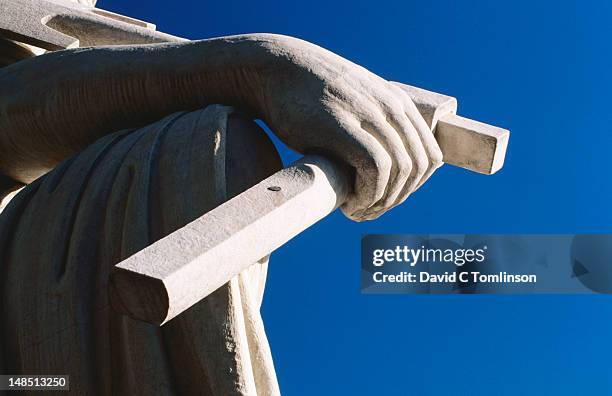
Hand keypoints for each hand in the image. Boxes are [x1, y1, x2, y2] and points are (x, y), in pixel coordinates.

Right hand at [253, 35, 442, 220]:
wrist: (273, 70)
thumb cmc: (308, 96)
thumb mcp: (354, 104)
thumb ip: (374, 126)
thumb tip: (385, 168)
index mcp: (396, 102)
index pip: (429, 156)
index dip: (413, 188)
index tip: (385, 200)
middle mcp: (389, 106)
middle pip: (418, 166)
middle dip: (397, 198)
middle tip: (368, 212)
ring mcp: (367, 113)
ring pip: (401, 170)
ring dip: (382, 201)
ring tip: (356, 211)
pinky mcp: (342, 125)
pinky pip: (376, 167)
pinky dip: (368, 194)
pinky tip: (349, 204)